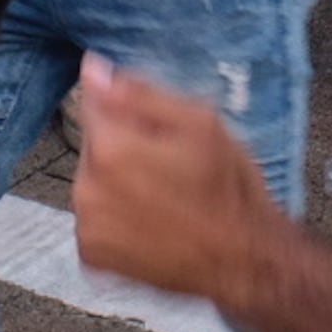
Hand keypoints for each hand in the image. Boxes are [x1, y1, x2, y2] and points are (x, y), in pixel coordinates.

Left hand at [70, 56, 287, 309]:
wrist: (243, 261)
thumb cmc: (229, 191)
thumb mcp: (200, 123)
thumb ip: (141, 94)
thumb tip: (95, 69)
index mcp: (111, 150)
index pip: (94, 104)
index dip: (126, 108)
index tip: (153, 125)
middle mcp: (88, 191)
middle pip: (96, 145)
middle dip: (125, 147)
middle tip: (170, 164)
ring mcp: (89, 229)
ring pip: (94, 183)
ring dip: (119, 183)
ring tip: (165, 197)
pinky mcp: (93, 257)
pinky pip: (96, 220)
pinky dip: (117, 218)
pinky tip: (153, 222)